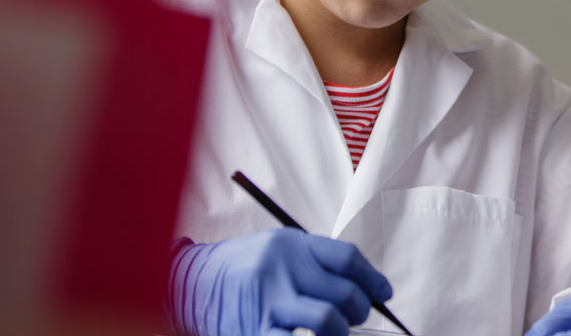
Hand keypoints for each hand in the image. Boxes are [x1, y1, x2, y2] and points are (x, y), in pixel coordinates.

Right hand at [167, 228, 393, 335]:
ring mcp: (268, 298)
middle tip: (356, 318)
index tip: (384, 294)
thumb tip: (361, 289)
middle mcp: (282, 267)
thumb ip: (313, 263)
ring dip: (340, 333)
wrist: (187, 282)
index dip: (372, 278)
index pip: (346, 258)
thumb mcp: (276, 250)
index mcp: (292, 243)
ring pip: (327, 320)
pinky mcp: (254, 328)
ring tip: (335, 334)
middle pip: (342, 291)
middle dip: (359, 311)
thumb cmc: (240, 267)